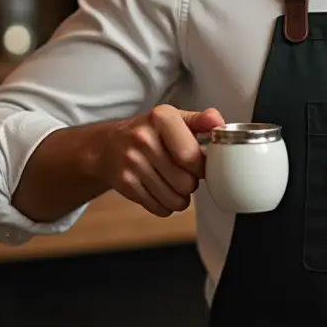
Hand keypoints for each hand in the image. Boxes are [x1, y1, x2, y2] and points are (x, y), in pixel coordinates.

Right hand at [95, 104, 223, 217]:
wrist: (107, 146)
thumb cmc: (150, 133)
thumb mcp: (174, 119)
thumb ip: (200, 121)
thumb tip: (219, 123)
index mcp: (161, 117)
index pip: (191, 156)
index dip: (201, 167)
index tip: (198, 165)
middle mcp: (143, 138)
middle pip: (185, 182)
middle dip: (191, 184)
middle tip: (184, 175)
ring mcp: (131, 162)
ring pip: (174, 199)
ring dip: (181, 198)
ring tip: (175, 185)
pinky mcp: (124, 183)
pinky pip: (159, 208)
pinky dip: (165, 205)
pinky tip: (161, 191)